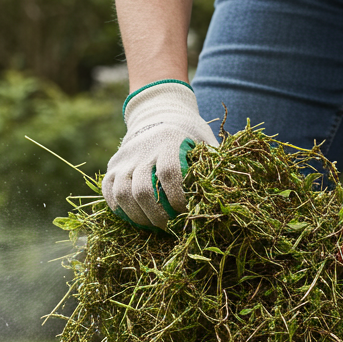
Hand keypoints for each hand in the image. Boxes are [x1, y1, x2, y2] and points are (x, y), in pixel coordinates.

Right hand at [102, 80, 217, 229]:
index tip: (188, 214)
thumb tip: (233, 190)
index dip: (178, 199)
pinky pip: (109, 192)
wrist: (159, 113)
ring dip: (139, 217)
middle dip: (158, 216)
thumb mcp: (205, 141)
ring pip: (123, 194)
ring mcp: (124, 158)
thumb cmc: (189, 134)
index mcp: (169, 141)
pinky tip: (136, 219)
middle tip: (171, 229)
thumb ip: (215, 163)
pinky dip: (120, 210)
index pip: (169, 174)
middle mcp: (143, 149)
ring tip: (154, 227)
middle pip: (144, 190)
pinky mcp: (112, 166)